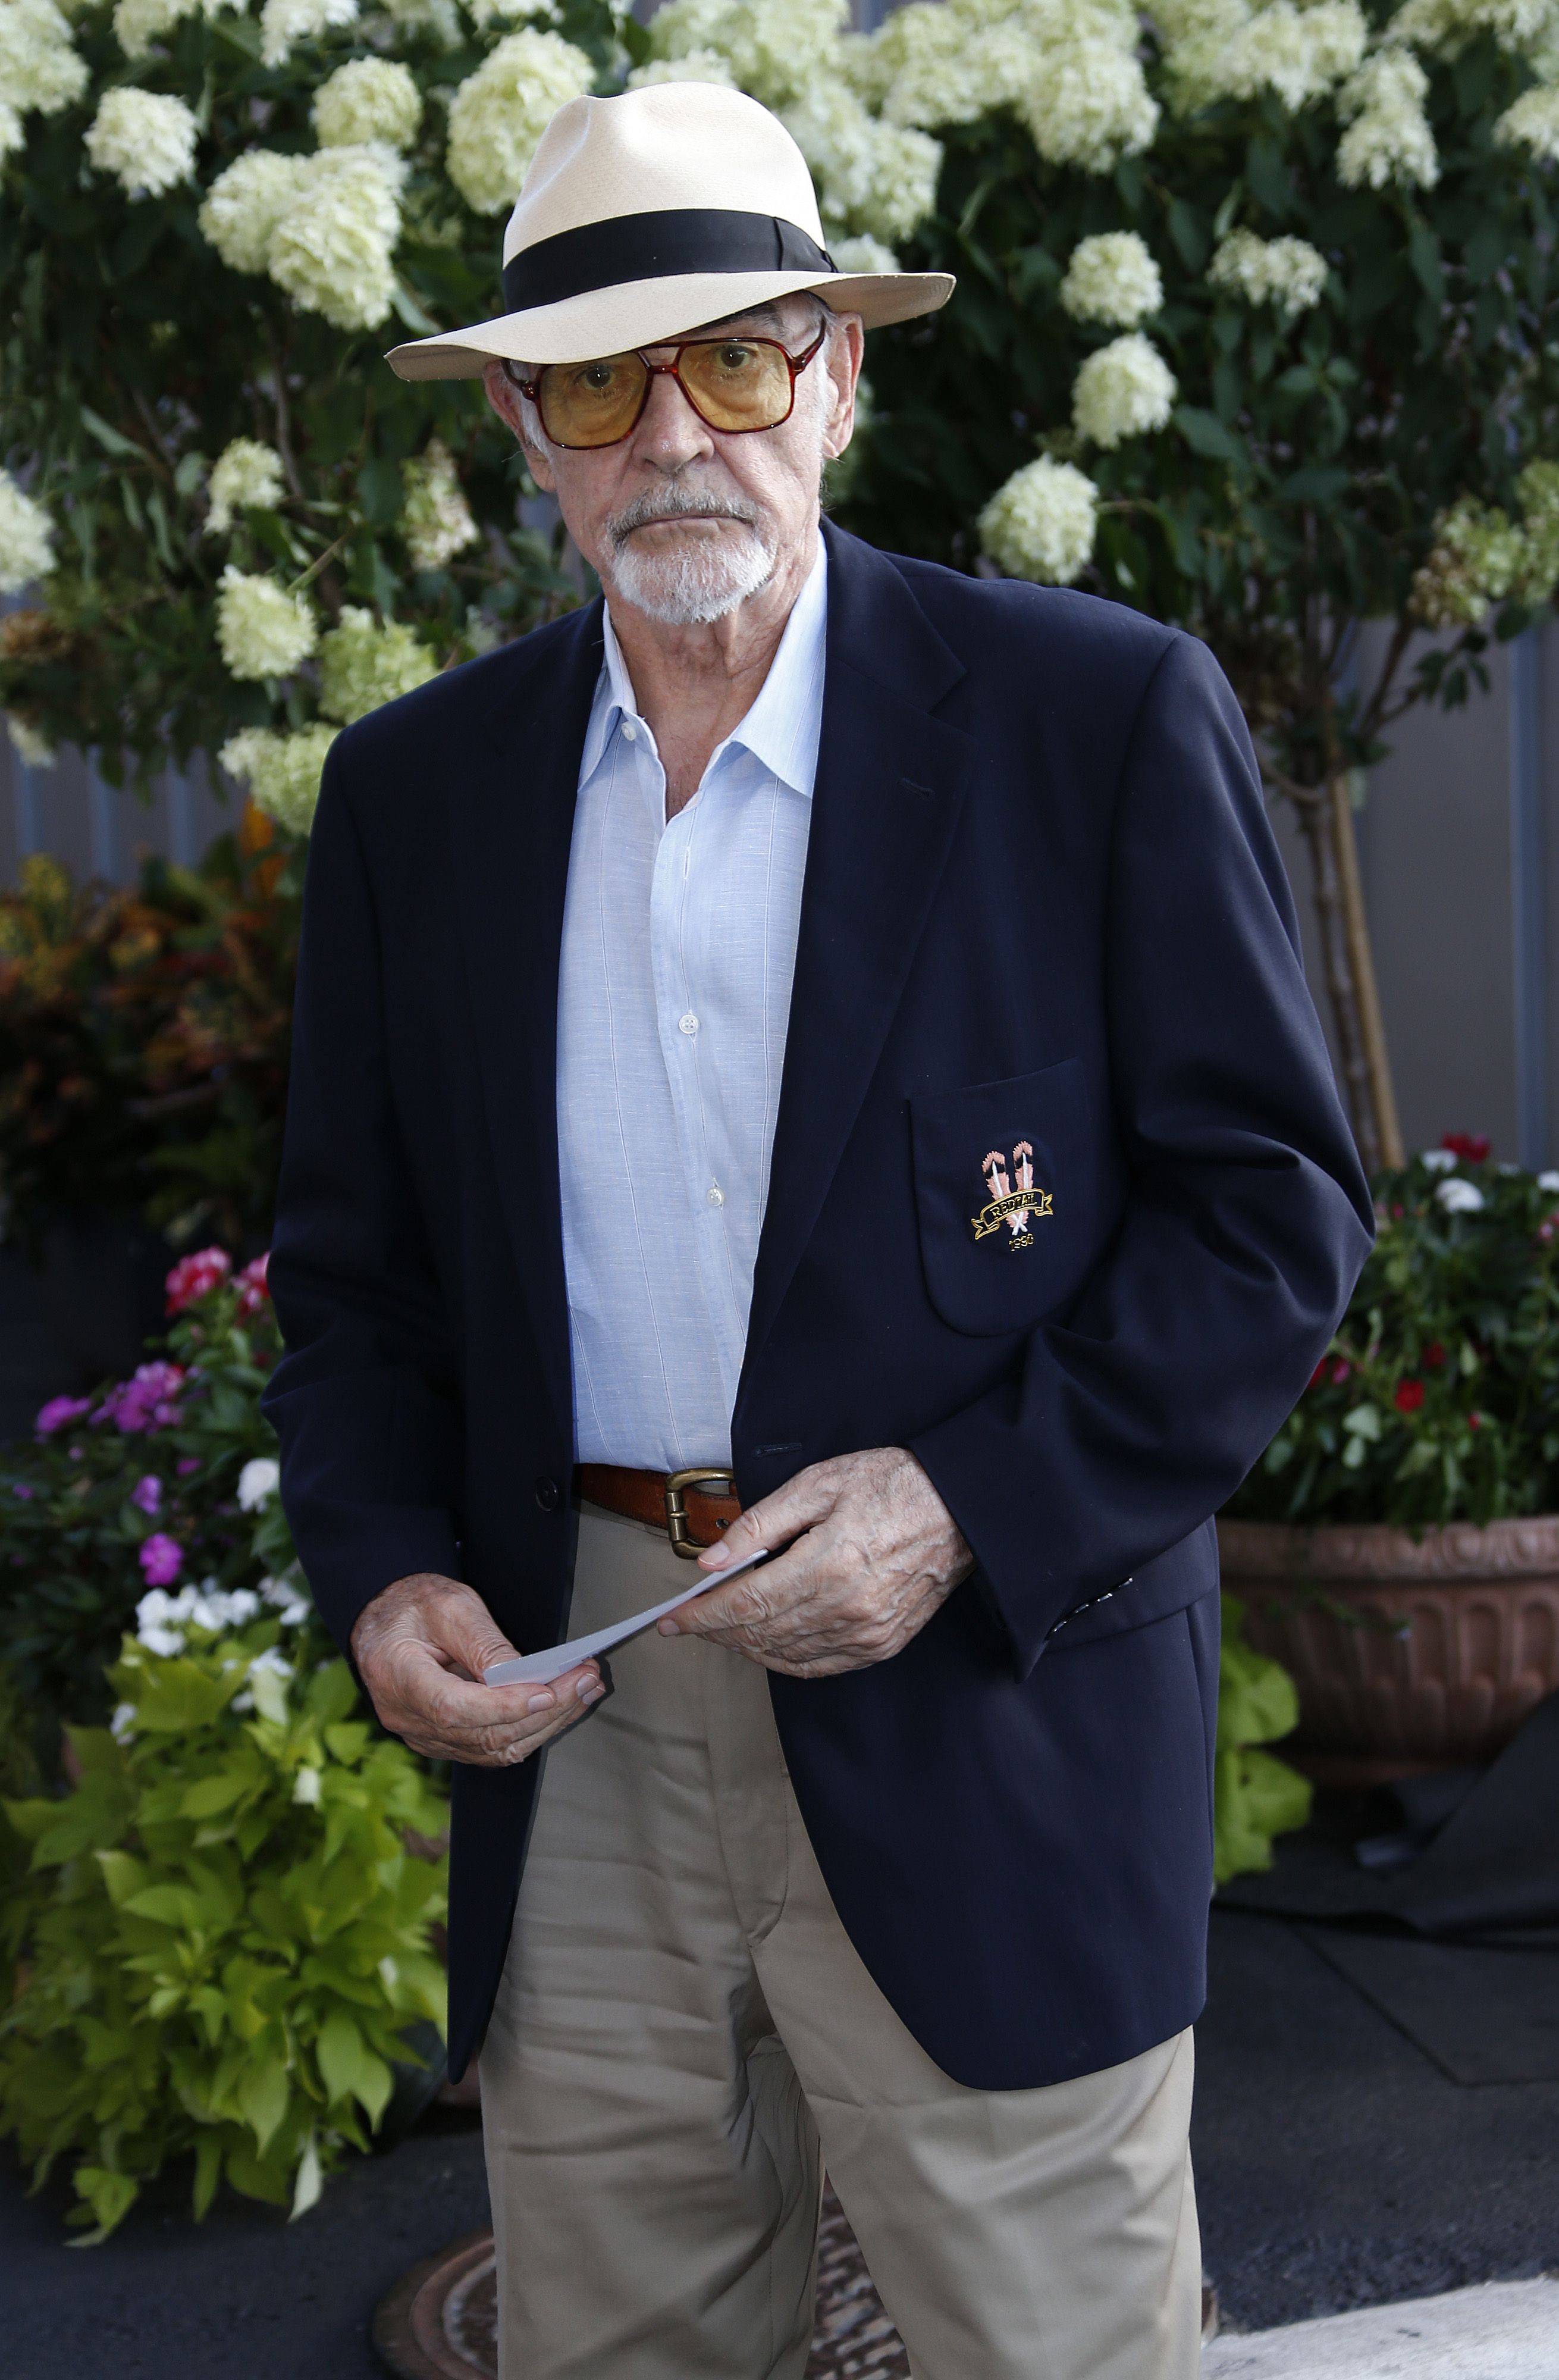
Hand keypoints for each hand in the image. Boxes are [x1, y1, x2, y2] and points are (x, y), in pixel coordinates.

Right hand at [350, 1572, 603, 1764]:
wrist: (384, 1620)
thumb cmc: (413, 1606)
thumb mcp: (448, 1605)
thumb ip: (483, 1643)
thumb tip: (525, 1676)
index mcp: (397, 1677)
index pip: (453, 1708)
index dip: (502, 1707)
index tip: (547, 1693)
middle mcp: (407, 1718)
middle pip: (481, 1734)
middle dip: (543, 1712)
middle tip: (586, 1680)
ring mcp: (424, 1736)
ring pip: (492, 1749)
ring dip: (545, 1724)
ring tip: (585, 1691)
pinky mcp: (443, 1741)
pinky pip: (490, 1748)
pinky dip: (529, 1730)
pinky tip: (560, 1707)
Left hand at [658, 1448, 972, 1677]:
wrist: (960, 1505)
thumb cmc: (891, 1484)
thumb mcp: (817, 1485)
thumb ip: (759, 1525)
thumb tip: (712, 1561)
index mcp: (826, 1566)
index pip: (744, 1604)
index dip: (701, 1616)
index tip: (670, 1620)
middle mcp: (846, 1610)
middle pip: (759, 1634)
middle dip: (716, 1631)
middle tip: (688, 1623)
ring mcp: (867, 1633)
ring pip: (785, 1655)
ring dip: (745, 1647)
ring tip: (720, 1631)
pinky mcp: (883, 1643)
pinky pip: (820, 1666)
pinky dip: (784, 1661)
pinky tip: (766, 1646)